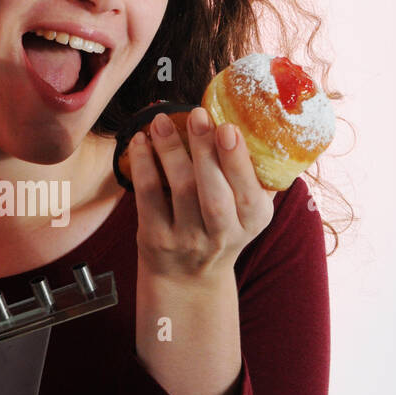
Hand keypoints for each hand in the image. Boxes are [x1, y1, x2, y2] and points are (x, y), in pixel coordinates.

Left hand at [130, 106, 276, 283]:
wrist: (188, 278)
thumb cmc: (220, 228)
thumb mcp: (247, 212)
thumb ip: (254, 176)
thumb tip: (255, 121)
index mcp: (253, 220)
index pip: (249, 193)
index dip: (237, 161)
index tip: (228, 128)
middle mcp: (222, 234)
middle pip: (214, 194)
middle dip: (206, 152)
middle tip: (197, 116)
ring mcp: (187, 238)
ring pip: (181, 191)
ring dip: (170, 151)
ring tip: (161, 122)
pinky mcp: (156, 238)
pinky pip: (148, 197)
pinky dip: (143, 166)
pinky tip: (140, 142)